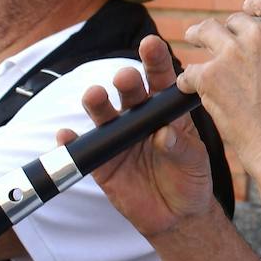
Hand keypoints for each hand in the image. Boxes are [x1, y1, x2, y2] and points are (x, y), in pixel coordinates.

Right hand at [57, 35, 216, 238]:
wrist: (177, 216)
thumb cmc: (192, 179)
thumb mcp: (195, 162)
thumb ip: (182, 148)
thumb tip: (165, 135)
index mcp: (165, 110)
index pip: (161, 80)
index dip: (155, 61)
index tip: (151, 44)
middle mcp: (139, 118)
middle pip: (129, 92)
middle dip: (126, 82)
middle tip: (126, 78)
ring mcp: (118, 139)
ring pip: (103, 115)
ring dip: (97, 102)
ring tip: (94, 96)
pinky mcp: (102, 163)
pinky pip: (83, 149)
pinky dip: (72, 142)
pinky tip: (65, 135)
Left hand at [177, 0, 260, 181]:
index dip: (255, 3)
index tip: (248, 9)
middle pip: (235, 19)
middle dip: (227, 29)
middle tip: (218, 37)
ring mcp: (233, 53)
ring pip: (206, 31)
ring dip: (199, 34)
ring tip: (193, 38)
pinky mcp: (211, 76)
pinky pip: (191, 70)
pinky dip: (189, 80)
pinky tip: (191, 88)